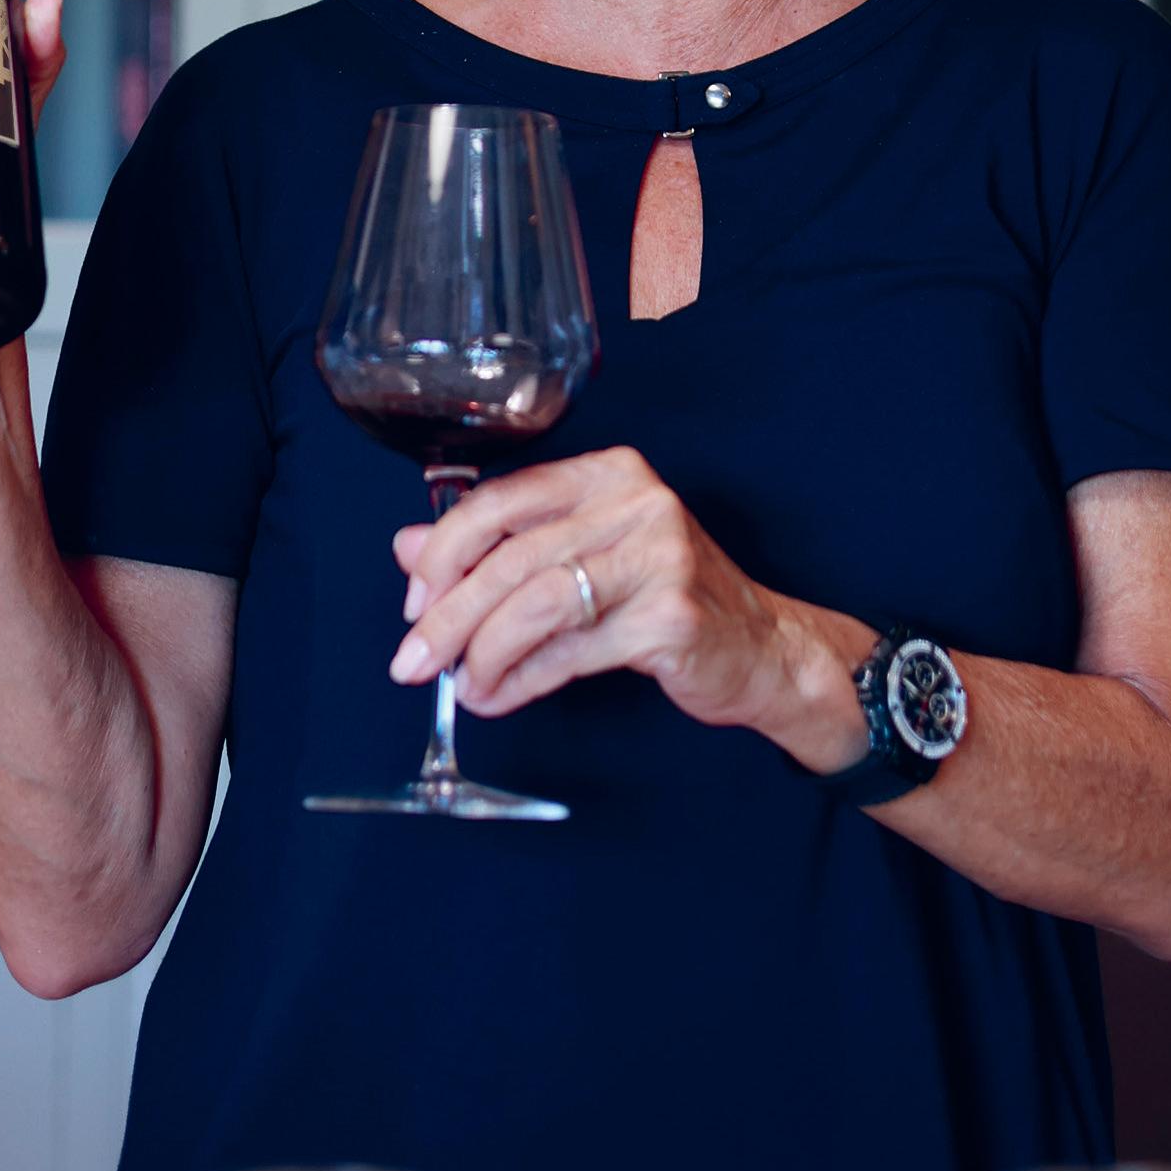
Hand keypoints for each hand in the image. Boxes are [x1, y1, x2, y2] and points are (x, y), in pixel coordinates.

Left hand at [383, 445, 765, 729]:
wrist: (761, 647)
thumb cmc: (663, 597)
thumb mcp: (580, 559)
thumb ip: (499, 550)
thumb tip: (409, 551)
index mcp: (607, 473)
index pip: (502, 500)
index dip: (445, 551)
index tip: (414, 600)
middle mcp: (635, 502)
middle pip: (513, 557)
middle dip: (449, 615)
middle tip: (413, 659)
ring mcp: (658, 556)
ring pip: (536, 603)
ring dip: (482, 653)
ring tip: (460, 686)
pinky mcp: (670, 616)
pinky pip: (570, 651)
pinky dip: (521, 678)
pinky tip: (497, 696)